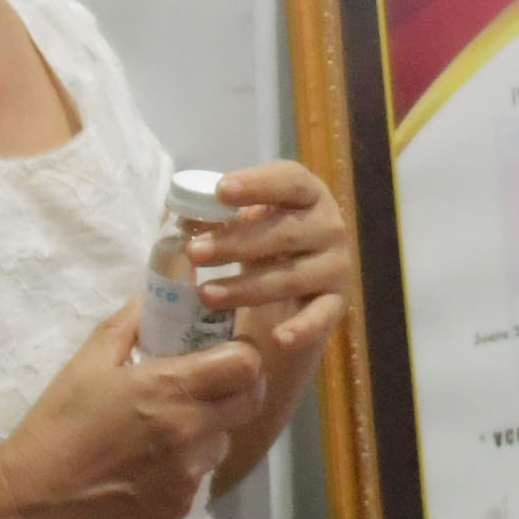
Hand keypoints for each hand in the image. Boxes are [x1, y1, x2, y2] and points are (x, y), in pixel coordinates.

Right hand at [0, 299, 271, 518]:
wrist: (33, 500)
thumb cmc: (58, 424)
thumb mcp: (87, 362)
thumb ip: (129, 324)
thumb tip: (153, 296)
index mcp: (171, 389)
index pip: (246, 364)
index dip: (244, 353)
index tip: (227, 351)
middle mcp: (191, 431)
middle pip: (250, 402)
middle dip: (240, 387)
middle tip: (212, 384)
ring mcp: (189, 474)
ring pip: (224, 441)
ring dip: (210, 429)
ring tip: (170, 429)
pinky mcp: (179, 508)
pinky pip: (199, 476)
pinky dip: (185, 466)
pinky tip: (149, 465)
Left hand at [183, 160, 361, 339]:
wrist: (295, 293)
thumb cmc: (264, 246)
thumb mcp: (247, 225)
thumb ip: (221, 218)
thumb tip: (182, 218)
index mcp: (308, 194)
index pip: (289, 181)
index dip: (257, 184)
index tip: (221, 191)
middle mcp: (330, 226)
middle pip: (286, 231)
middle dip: (236, 242)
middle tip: (194, 253)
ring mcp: (337, 266)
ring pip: (292, 276)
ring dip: (246, 287)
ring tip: (205, 295)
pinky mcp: (337, 304)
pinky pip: (321, 316)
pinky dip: (302, 328)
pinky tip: (279, 338)